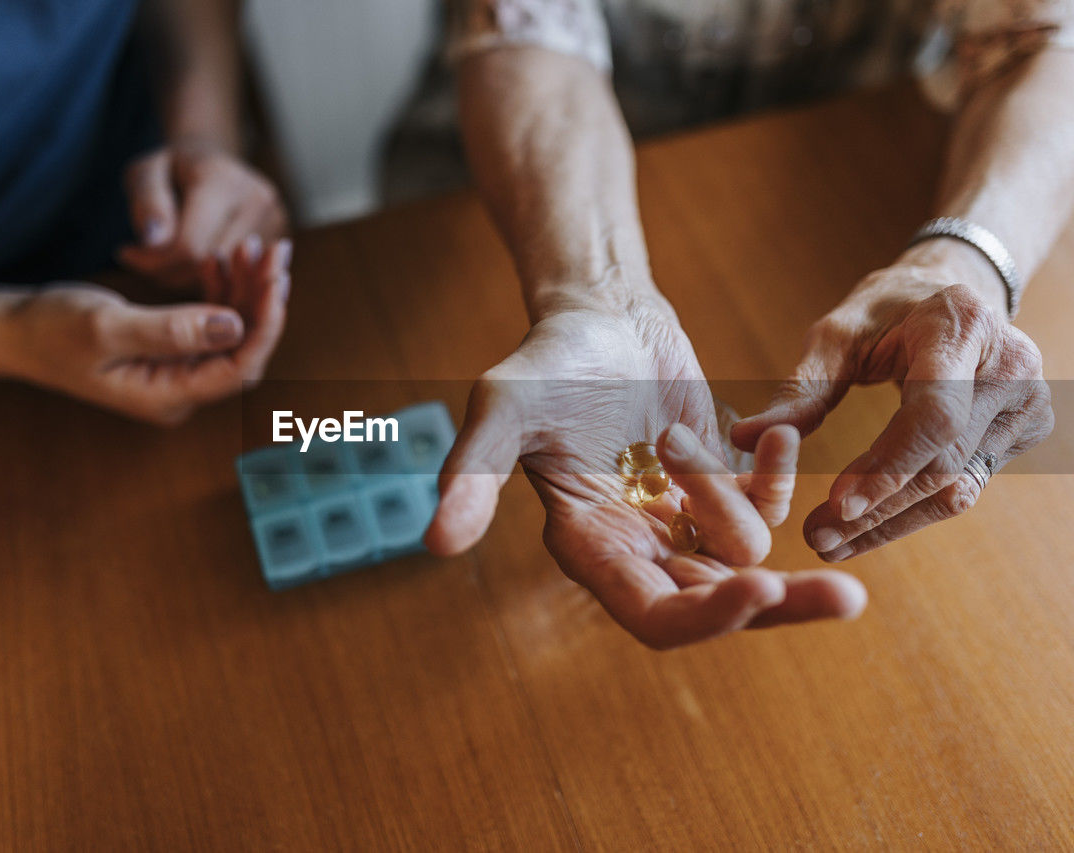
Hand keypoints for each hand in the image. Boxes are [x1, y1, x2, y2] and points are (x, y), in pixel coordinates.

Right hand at [0, 239, 289, 424]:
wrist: (16, 330)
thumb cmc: (51, 329)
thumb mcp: (107, 326)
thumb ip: (171, 330)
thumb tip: (234, 327)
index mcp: (167, 396)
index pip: (239, 368)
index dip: (266, 325)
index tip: (277, 279)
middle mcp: (180, 390)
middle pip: (243, 349)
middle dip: (263, 300)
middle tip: (274, 250)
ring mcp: (176, 372)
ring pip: (233, 332)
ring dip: (247, 290)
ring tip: (252, 246)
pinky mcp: (171, 350)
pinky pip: (212, 322)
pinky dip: (223, 290)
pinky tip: (221, 258)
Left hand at [119, 139, 287, 289]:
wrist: (214, 162)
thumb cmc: (173, 169)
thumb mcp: (146, 173)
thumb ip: (147, 204)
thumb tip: (155, 241)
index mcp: (223, 181)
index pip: (190, 246)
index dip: (154, 262)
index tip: (127, 254)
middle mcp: (258, 201)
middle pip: (209, 267)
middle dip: (168, 273)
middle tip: (142, 260)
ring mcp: (276, 223)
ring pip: (225, 279)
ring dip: (188, 280)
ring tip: (166, 259)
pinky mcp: (280, 241)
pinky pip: (240, 279)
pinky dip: (211, 280)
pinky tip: (191, 264)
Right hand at [427, 309, 865, 649]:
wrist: (599, 315)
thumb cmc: (545, 357)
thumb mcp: (503, 405)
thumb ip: (472, 473)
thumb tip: (434, 544)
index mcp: (589, 547)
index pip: (652, 613)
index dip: (705, 616)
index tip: (763, 587)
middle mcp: (638, 549)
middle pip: (716, 606)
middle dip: (782, 606)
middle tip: (848, 599)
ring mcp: (681, 522)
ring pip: (749, 560)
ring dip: (747, 503)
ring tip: (715, 437)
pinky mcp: (717, 488)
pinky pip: (768, 506)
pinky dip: (779, 476)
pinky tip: (777, 437)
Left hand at [733, 262, 1052, 561]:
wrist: (949, 297)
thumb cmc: (885, 312)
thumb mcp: (836, 336)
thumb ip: (799, 390)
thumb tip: (741, 438)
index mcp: (960, 327)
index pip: (933, 414)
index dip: (888, 465)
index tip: (838, 504)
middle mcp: (1008, 366)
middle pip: (943, 460)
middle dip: (877, 507)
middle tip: (817, 536)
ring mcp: (1025, 403)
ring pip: (958, 487)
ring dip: (892, 522)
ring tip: (832, 542)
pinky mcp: (1024, 433)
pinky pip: (966, 487)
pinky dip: (912, 513)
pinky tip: (866, 530)